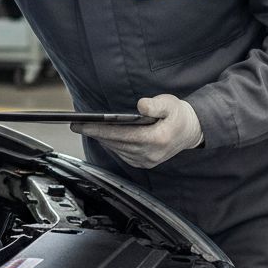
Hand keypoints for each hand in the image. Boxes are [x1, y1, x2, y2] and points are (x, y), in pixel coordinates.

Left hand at [72, 94, 202, 168]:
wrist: (190, 131)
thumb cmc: (179, 115)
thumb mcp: (170, 104)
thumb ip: (156, 105)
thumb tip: (141, 106)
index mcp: (157, 139)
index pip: (122, 135)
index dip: (101, 129)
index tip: (84, 125)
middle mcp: (151, 154)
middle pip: (116, 143)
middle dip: (96, 134)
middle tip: (77, 126)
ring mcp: (147, 161)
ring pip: (118, 150)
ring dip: (102, 140)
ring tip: (86, 129)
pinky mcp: (145, 163)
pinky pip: (123, 154)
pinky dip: (112, 145)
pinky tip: (102, 136)